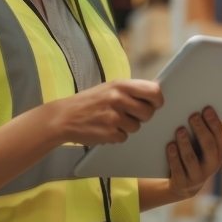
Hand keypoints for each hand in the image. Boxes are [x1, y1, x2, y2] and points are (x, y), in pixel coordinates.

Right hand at [44, 79, 163, 145]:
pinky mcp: (109, 133)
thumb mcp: (109, 88)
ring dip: (127, 127)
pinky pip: (124, 137)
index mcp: (120, 85)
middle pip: (148, 112)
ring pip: (137, 127)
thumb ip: (130, 90)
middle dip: (142, 116)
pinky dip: (116, 136)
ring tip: (111, 121)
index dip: (157, 100)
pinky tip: (104, 129)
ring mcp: (113, 116)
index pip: (154, 91)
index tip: (155, 104)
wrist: (63, 117)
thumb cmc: (89, 102)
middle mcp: (118, 98)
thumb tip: (155, 94)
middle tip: (129, 115)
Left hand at [165, 106, 221, 199]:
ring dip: (185, 143)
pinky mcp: (182, 183)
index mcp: (219, 154)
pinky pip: (177, 169)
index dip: (214, 123)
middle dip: (201, 130)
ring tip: (179, 129)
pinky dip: (173, 157)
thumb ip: (205, 133)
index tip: (206, 108)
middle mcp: (212, 166)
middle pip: (208, 147)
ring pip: (191, 158)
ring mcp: (197, 176)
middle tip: (193, 115)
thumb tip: (202, 109)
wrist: (184, 184)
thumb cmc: (194, 156)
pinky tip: (169, 145)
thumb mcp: (203, 148)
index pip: (220, 137)